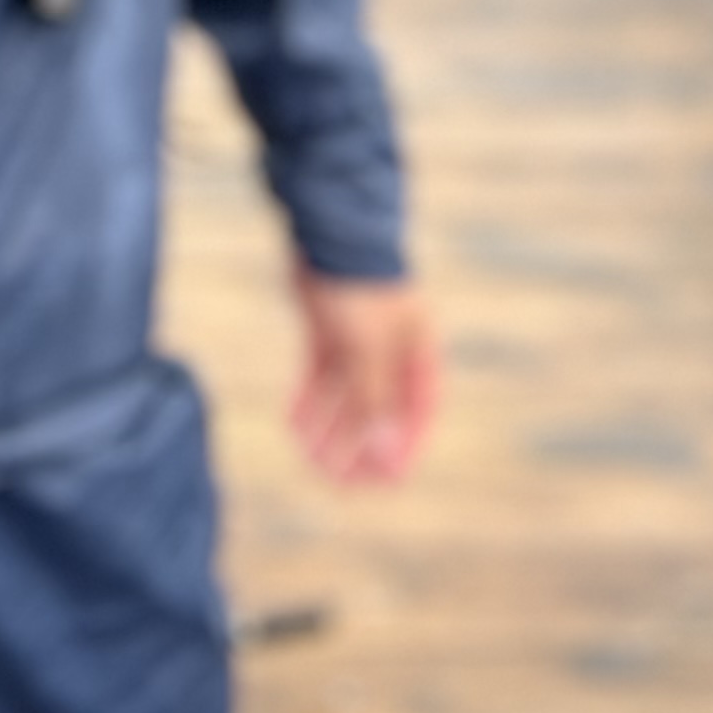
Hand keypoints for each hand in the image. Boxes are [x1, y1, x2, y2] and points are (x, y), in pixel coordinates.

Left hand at [287, 267, 436, 484]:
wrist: (328, 231)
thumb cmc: (362, 289)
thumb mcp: (369, 351)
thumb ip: (374, 403)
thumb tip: (384, 456)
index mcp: (418, 352)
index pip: (418, 412)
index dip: (403, 448)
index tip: (385, 481)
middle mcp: (391, 348)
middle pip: (377, 408)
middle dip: (358, 445)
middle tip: (338, 479)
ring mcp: (357, 338)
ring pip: (345, 394)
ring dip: (329, 427)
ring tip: (310, 457)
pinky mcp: (327, 328)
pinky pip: (320, 374)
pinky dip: (309, 398)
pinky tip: (294, 423)